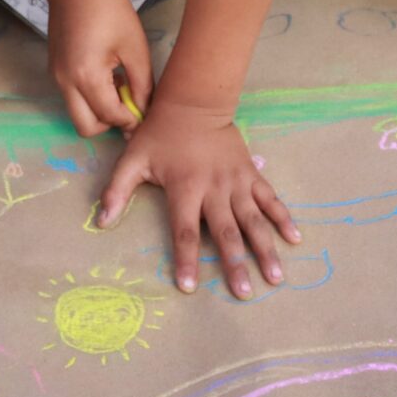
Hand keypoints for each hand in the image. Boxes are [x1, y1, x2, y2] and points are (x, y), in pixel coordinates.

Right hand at [45, 0, 154, 136]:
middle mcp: (65, 82)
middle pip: (85, 127)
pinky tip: (106, 74)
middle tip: (128, 104)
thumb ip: (141, 85)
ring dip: (99, 110)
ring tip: (119, 84)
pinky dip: (90, 96)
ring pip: (77, 113)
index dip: (131, 119)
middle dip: (109, 124)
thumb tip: (143, 110)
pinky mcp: (55, 68)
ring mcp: (56, 76)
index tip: (146, 110)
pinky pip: (72, 96)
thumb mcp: (135, 47)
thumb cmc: (110, 8)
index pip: (110, 117)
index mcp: (86, 76)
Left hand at [97, 102, 298, 296]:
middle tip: (244, 294)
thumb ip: (116, 190)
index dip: (186, 260)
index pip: (184, 231)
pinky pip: (270, 199)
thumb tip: (101, 222)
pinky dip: (283, 218)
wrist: (194, 102)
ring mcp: (236, 182)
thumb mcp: (133, 159)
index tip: (188, 287)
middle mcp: (214, 189)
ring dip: (265, 249)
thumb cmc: (160, 134)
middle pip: (226, 232)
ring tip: (275, 277)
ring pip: (253, 220)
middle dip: (235, 264)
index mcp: (185, 189)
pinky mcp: (252, 174)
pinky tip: (295, 239)